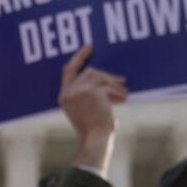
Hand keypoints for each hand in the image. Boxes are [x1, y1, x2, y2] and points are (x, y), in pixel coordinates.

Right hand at [58, 44, 127, 172]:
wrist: (95, 140)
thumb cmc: (91, 128)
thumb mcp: (81, 109)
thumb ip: (84, 92)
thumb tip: (102, 77)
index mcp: (64, 96)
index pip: (68, 69)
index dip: (79, 56)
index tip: (90, 46)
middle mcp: (70, 91)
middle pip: (90, 71)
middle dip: (106, 76)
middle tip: (120, 81)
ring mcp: (81, 91)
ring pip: (101, 77)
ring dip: (114, 85)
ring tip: (123, 95)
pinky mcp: (94, 93)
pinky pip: (109, 86)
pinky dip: (118, 93)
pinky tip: (123, 100)